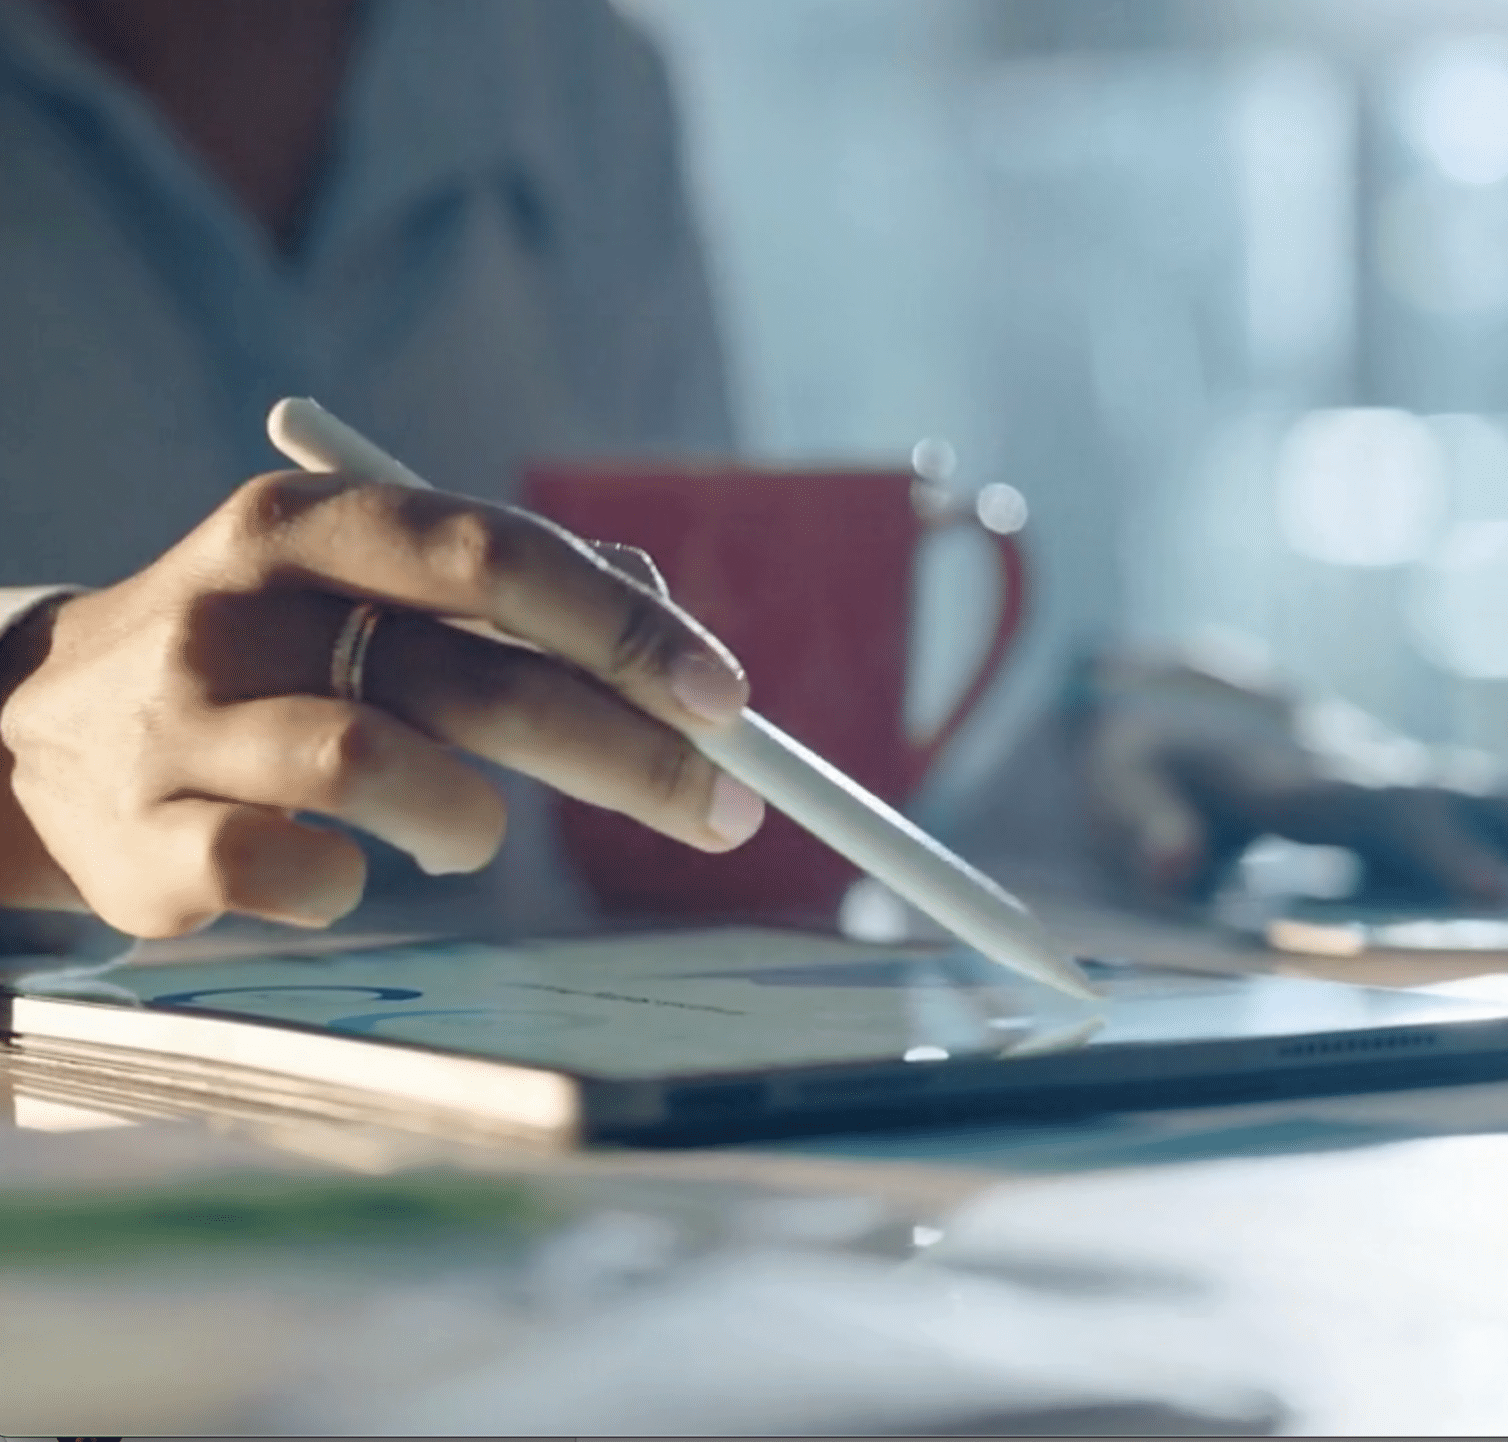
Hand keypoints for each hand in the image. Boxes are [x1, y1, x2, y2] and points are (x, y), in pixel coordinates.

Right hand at [0, 472, 765, 934]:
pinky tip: (346, 874)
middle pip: (473, 676)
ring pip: (384, 771)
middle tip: (724, 810)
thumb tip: (670, 628)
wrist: (33, 734)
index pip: (494, 554)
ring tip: (468, 835)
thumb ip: (512, 587)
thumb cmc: (270, 653)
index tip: (729, 700)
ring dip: (472, 823)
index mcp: (309, 524)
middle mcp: (235, 605)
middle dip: (626, 753)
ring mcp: (177, 724)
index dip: (624, 630)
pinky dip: (355, 887)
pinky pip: (300, 875)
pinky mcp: (143, 842)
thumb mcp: (364, 584)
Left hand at [1077, 656, 1507, 909]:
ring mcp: (1402, 777)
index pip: (1383, 809)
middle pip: (1476, 796)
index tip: (1498, 896)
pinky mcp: (1418, 797)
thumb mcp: (1114, 779)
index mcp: (1299, 772)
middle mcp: (1368, 766)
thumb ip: (1143, 819)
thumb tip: (1170, 867)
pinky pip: (1503, 814)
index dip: (1441, 848)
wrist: (1154, 692)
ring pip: (1506, 801)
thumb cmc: (1133, 751)